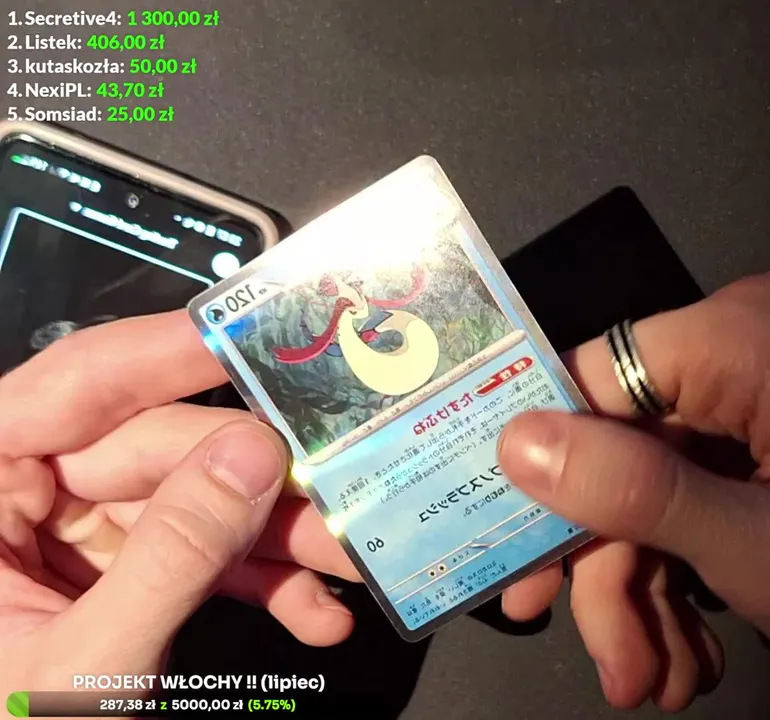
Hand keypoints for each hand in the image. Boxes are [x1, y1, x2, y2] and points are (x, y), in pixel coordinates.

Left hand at [0, 312, 358, 694]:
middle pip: (164, 450)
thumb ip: (171, 556)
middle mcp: (16, 495)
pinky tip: (309, 614)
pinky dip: (254, 586)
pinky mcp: (111, 577)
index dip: (175, 351)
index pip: (78, 386)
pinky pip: (192, 557)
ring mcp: (67, 538)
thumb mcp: (82, 665)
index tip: (266, 332)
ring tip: (344, 571)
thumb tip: (251, 457)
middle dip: (263, 487)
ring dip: (276, 543)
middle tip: (342, 497)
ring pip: (193, 504)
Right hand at [497, 273, 769, 696]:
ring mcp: (753, 385)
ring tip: (658, 679)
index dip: (548, 480)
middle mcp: (744, 339)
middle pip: (614, 445)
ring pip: (642, 482)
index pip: (590, 381)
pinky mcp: (759, 429)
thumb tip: (517, 443)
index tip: (525, 579)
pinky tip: (686, 650)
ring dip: (641, 586)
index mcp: (749, 337)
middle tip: (618, 667)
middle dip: (608, 565)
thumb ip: (644, 494)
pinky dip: (675, 572)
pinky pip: (681, 490)